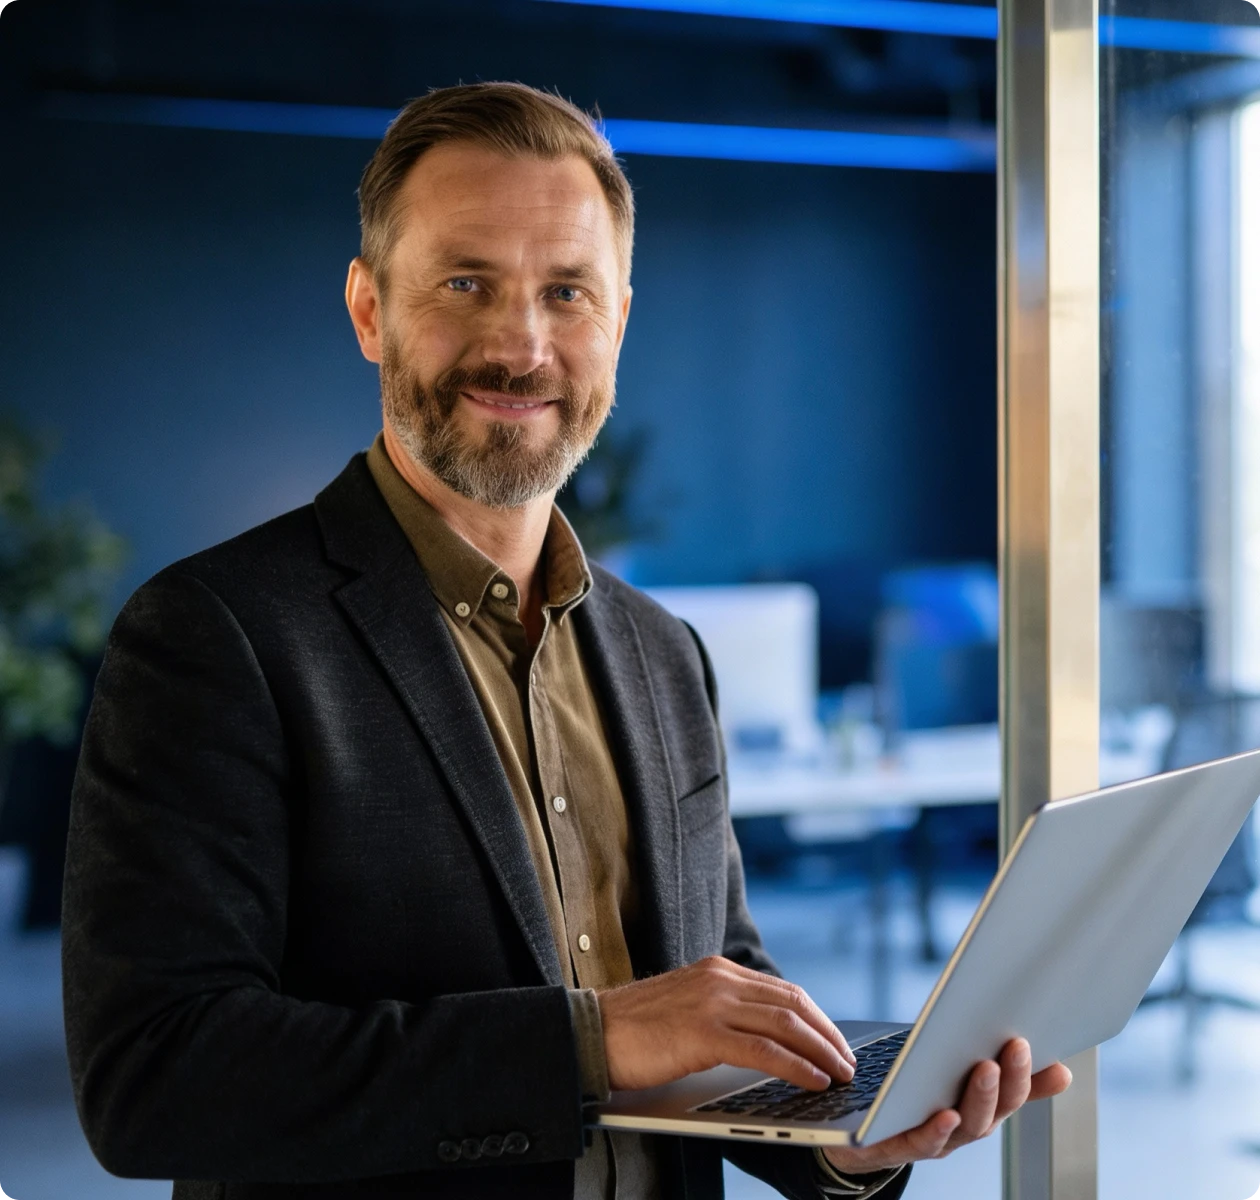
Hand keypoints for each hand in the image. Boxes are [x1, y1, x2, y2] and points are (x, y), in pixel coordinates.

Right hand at [597, 956, 856, 1091]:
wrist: (591, 1032)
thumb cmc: (634, 1030)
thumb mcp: (686, 1007)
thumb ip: (721, 1011)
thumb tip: (763, 1037)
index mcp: (717, 970)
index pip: (782, 990)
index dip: (815, 1017)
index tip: (834, 1041)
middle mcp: (719, 978)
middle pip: (792, 1003)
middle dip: (827, 1034)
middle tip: (847, 1060)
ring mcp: (712, 1002)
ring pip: (785, 1023)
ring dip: (821, 1051)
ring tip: (840, 1073)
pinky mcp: (703, 1032)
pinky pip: (764, 1049)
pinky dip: (796, 1066)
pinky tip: (813, 1080)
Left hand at [821, 1038, 1072, 1175]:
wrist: (857, 1136)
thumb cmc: (909, 1096)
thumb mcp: (945, 1074)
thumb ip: (983, 1063)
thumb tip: (1025, 1039)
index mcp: (977, 1108)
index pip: (1014, 1094)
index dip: (1036, 1081)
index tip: (1059, 1062)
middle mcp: (962, 1128)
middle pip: (994, 1109)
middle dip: (1010, 1078)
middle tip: (1017, 1044)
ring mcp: (934, 1141)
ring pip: (966, 1126)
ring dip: (980, 1098)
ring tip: (986, 1067)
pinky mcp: (896, 1146)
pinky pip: (921, 1143)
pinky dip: (936, 1131)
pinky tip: (945, 1114)